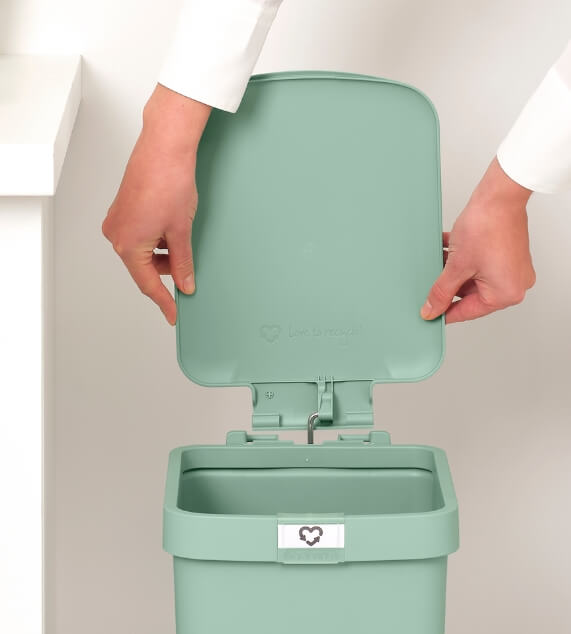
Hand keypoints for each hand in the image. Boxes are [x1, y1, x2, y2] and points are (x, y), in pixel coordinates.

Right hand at [102, 84, 210, 324]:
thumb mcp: (181, 231)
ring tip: (179, 230)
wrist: (165, 147)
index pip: (148, 284)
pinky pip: (140, 235)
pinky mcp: (123, 210)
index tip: (174, 315)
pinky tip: (171, 224)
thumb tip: (185, 284)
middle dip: (167, 269)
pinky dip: (157, 238)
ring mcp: (117, 220)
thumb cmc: (170, 182)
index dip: (164, 302)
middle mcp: (116, 234)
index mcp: (128, 245)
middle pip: (144, 268)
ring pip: (143, 251)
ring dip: (163, 251)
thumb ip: (183, 263)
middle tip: (188, 264)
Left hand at [421, 157, 535, 323]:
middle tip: (430, 283)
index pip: (469, 311)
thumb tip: (432, 310)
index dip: (445, 312)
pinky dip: (463, 259)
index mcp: (506, 293)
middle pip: (472, 294)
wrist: (499, 195)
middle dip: (449, 286)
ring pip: (474, 277)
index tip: (430, 314)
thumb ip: (442, 292)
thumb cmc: (487, 226)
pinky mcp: (508, 254)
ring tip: (438, 260)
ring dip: (454, 270)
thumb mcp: (456, 266)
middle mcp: (514, 284)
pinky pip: (481, 264)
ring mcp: (513, 268)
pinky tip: (446, 249)